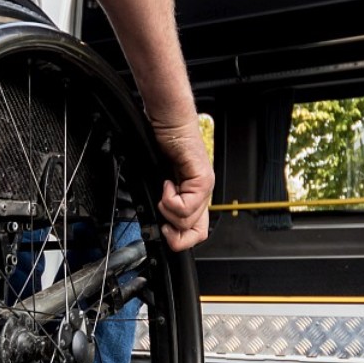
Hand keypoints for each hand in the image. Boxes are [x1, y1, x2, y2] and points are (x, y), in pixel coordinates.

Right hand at [151, 119, 212, 251]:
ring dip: (167, 208)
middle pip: (196, 234)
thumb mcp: (160, 183)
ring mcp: (205, 188)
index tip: (163, 229)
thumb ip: (164, 204)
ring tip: (164, 188)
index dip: (179, 239)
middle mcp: (204, 195)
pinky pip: (185, 205)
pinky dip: (169, 198)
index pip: (197, 234)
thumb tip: (158, 224)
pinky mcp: (202, 179)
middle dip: (173, 230)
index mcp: (195, 198)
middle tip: (162, 213)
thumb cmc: (163, 146)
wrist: (168, 123)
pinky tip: (167, 182)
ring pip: (187, 221)